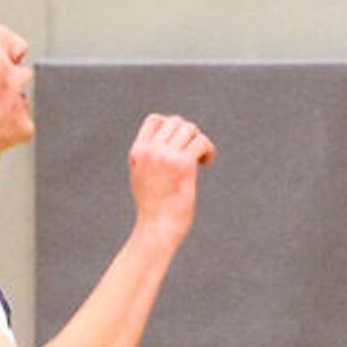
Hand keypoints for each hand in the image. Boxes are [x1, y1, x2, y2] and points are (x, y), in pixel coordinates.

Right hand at [127, 114, 213, 238]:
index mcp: (138, 151)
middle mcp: (151, 150)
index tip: (178, 144)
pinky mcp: (183, 165)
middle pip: (177, 122)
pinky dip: (208, 150)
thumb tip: (166, 138)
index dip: (171, 126)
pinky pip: (201, 142)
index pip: (155, 120)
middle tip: (193, 154)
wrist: (158, 226)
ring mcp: (166, 156)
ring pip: (190, 129)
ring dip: (200, 141)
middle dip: (189, 135)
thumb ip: (150, 156)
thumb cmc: (153, 205)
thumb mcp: (142, 175)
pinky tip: (206, 163)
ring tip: (199, 159)